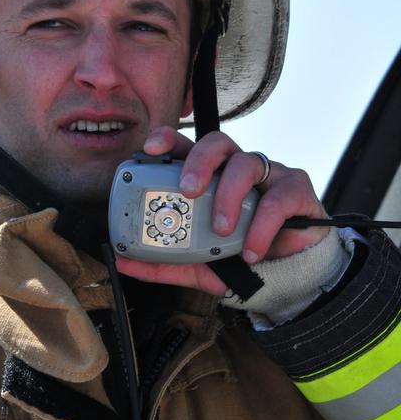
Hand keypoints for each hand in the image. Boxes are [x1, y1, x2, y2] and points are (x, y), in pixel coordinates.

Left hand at [115, 127, 328, 294]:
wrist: (286, 280)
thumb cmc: (240, 261)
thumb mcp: (196, 266)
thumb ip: (162, 263)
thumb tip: (122, 260)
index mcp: (211, 178)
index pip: (187, 147)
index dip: (168, 139)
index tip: (150, 148)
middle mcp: (237, 169)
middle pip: (216, 142)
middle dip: (198, 162)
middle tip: (187, 191)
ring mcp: (269, 175)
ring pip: (246, 163)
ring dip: (229, 196)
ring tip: (221, 229)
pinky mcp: (296, 190)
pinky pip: (278, 197)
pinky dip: (263, 225)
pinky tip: (253, 250)